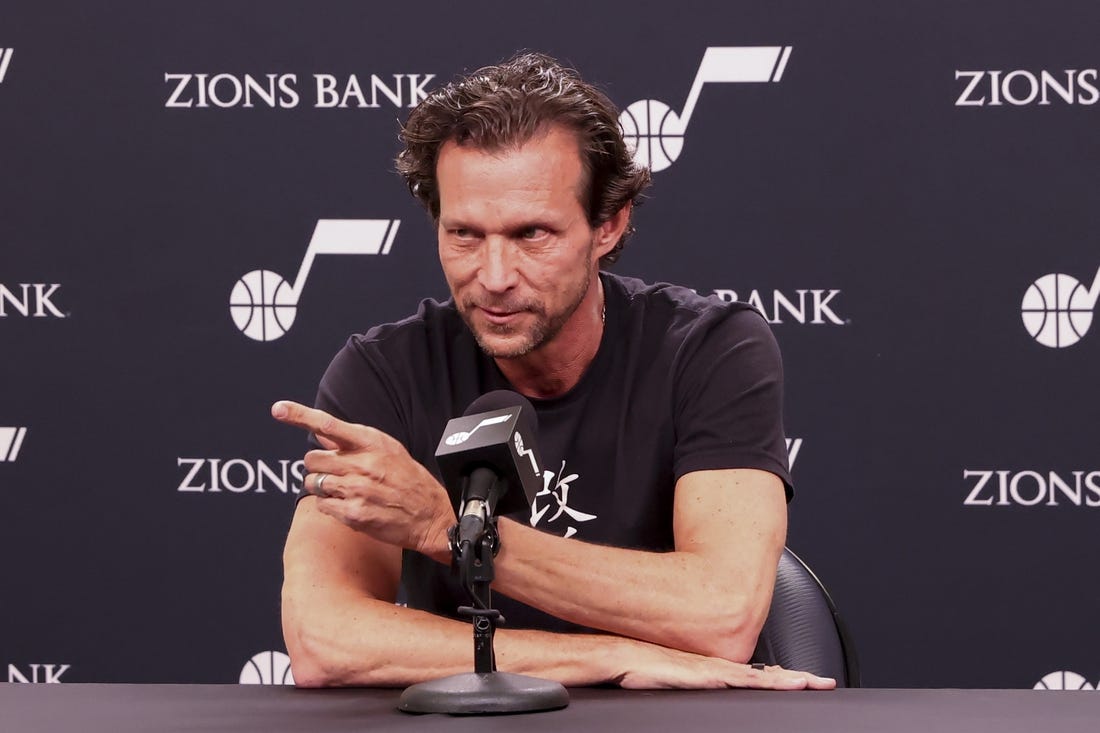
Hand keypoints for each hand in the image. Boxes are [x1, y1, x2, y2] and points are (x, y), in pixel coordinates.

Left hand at [271, 401, 454, 559]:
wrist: (431, 515)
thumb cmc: (409, 480)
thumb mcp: (388, 450)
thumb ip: (354, 441)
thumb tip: (325, 432)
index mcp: (371, 443)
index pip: (329, 425)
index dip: (300, 416)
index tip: (279, 409)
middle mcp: (362, 464)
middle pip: (312, 458)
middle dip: (318, 466)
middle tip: (336, 473)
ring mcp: (356, 489)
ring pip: (313, 483)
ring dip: (322, 487)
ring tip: (345, 491)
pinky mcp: (352, 514)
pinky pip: (322, 506)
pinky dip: (330, 506)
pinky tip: (349, 505)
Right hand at [614, 639, 836, 690]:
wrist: (619, 656)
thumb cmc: (636, 669)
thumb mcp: (668, 681)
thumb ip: (687, 685)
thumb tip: (693, 690)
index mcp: (711, 670)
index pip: (753, 676)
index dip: (779, 679)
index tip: (801, 682)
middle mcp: (717, 667)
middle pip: (765, 675)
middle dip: (795, 678)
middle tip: (822, 682)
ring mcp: (713, 670)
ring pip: (761, 677)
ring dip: (788, 680)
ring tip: (813, 683)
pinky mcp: (706, 675)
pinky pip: (743, 680)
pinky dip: (766, 682)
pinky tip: (783, 684)